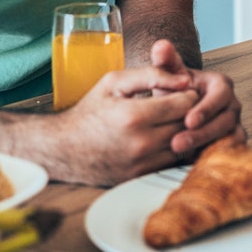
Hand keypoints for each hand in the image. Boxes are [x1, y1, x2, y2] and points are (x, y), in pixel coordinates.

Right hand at [49, 64, 200, 184]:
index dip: (188, 94)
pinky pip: (172, 162)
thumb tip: (184, 79)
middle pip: (188, 125)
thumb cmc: (90, 110)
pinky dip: (172, 150)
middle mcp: (140, 143)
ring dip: (184, 132)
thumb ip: (152, 74)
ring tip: (170, 120)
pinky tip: (161, 137)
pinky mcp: (140, 177)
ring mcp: (140, 164)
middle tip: (179, 105)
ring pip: (184, 145)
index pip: (186, 103)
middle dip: (189, 112)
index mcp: (133, 115)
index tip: (180, 91)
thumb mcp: (114, 82)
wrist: (62, 149)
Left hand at [148, 40, 244, 157]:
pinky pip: (229, 151)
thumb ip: (165, 61)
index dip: (207, 108)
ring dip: (205, 146)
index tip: (188, 119)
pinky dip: (213, 157)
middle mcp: (231, 105)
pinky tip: (191, 163)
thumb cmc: (174, 92)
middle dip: (203, 132)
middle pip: (226, 119)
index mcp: (221, 85)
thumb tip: (161, 45)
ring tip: (180, 153)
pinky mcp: (230, 142)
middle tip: (178, 142)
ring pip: (230, 137)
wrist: (175, 111)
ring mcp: (233, 125)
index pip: (222, 95)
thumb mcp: (169, 76)